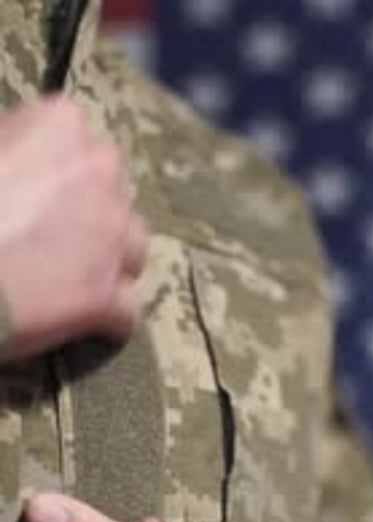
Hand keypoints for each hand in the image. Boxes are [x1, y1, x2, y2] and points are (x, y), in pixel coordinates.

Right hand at [0, 97, 146, 360]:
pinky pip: (127, 309)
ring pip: (134, 250)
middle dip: (95, 215)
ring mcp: (112, 236)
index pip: (82, 142)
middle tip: (54, 236)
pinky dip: (107, 318)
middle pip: (117, 194)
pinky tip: (79, 321)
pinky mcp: (109, 295)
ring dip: (112, 263)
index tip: (35, 191)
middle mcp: (100, 172)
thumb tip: (20, 163)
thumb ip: (13, 143)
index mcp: (61, 125)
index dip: (61, 173)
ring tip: (71, 279)